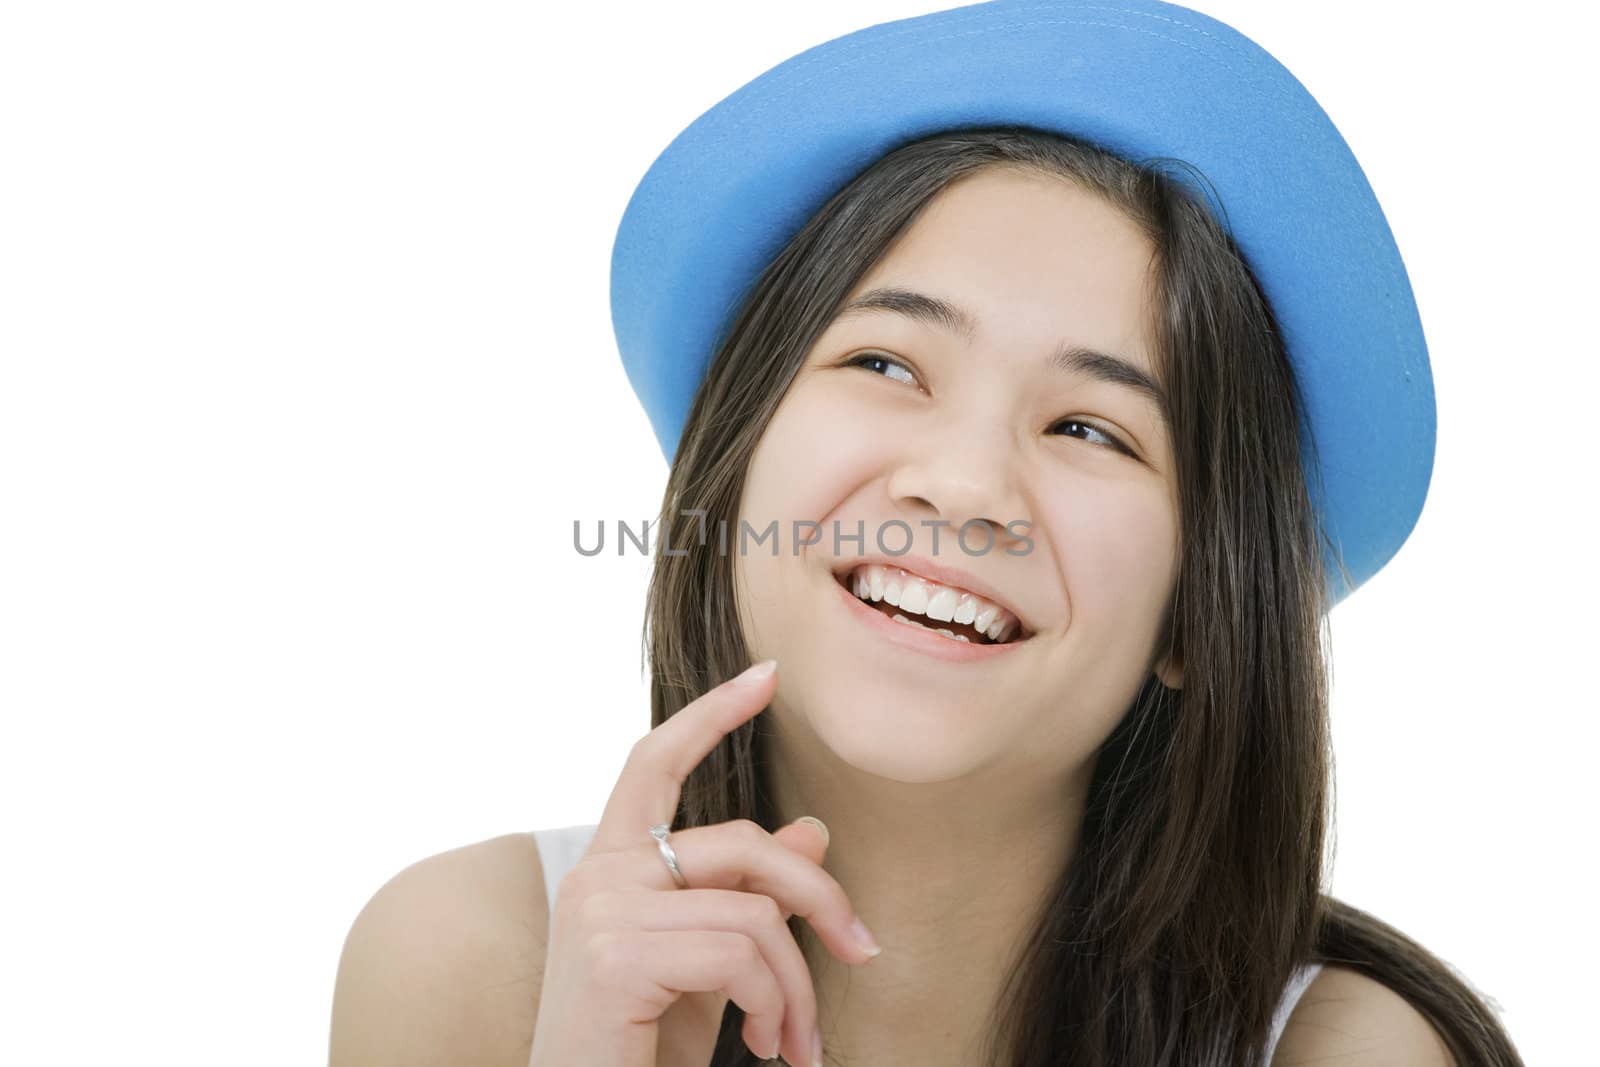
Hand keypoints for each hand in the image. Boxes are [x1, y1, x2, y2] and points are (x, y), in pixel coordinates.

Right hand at [526, 660, 879, 1066]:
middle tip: (863, 952)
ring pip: (755, 911)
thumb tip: (812, 831)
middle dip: (819, 898)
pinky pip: (741, 955)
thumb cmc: (638, 1048)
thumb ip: (747, 896)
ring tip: (793, 1043)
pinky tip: (766, 1047)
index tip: (767, 677)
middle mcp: (596, 876)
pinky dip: (775, 1005)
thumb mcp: (707, 966)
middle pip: (740, 842)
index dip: (710, 715)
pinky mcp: (615, 957)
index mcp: (610, 868)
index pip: (653, 762)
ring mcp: (601, 911)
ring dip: (797, 987)